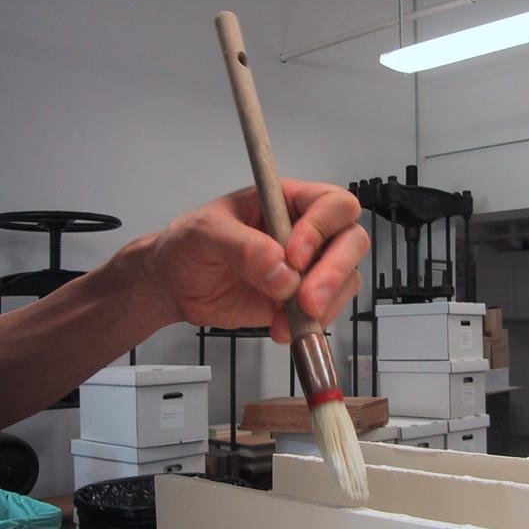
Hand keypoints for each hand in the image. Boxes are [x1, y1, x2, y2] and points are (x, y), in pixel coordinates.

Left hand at [144, 179, 368, 342]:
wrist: (176, 286)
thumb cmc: (188, 245)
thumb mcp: (204, 233)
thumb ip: (241, 246)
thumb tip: (281, 272)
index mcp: (287, 200)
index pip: (330, 204)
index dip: (321, 228)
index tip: (294, 257)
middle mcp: (307, 230)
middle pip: (351, 240)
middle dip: (334, 271)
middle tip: (307, 300)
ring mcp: (308, 267)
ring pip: (346, 278)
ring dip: (326, 302)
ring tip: (288, 319)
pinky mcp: (303, 299)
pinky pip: (327, 309)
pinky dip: (310, 324)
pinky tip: (281, 328)